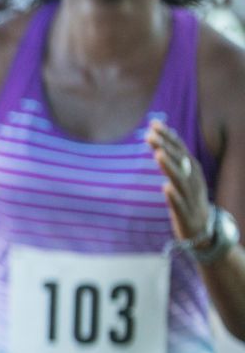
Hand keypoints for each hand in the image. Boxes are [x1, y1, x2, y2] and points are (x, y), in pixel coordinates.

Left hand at [147, 117, 211, 244]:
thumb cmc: (188, 200)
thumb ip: (174, 162)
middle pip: (179, 160)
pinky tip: (165, 188)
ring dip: (169, 166)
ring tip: (157, 154)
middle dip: (165, 146)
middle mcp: (193, 180)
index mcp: (192, 170)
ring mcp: (190, 196)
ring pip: (180, 180)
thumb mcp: (183, 178)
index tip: (153, 123)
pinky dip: (174, 195)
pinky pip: (180, 204)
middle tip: (149, 135)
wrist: (203, 229)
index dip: (167, 136)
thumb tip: (162, 143)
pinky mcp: (185, 213)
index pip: (179, 149)